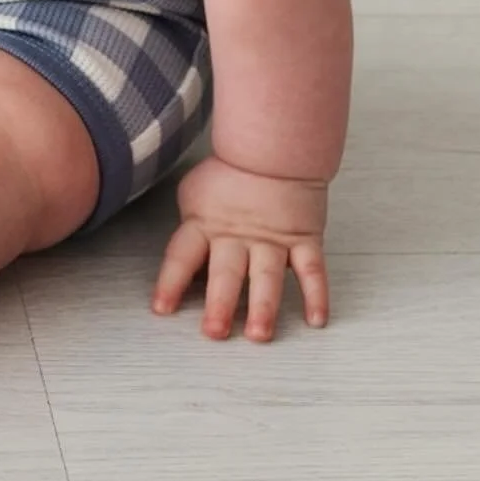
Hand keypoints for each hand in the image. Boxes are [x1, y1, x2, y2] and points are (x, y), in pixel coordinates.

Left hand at [151, 153, 329, 340]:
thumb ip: (192, 225)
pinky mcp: (303, 238)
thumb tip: (187, 256)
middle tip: (214, 332)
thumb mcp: (195, 191)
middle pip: (226, 274)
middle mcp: (237, 236)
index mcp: (205, 224)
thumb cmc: (231, 168)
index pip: (182, 256)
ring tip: (259, 335)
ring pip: (267, 277)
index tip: (162, 309)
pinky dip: (317, 295)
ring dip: (263, 307)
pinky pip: (312, 270)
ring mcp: (272, 239)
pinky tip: (316, 320)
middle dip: (219, 305)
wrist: (274, 145)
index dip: (170, 283)